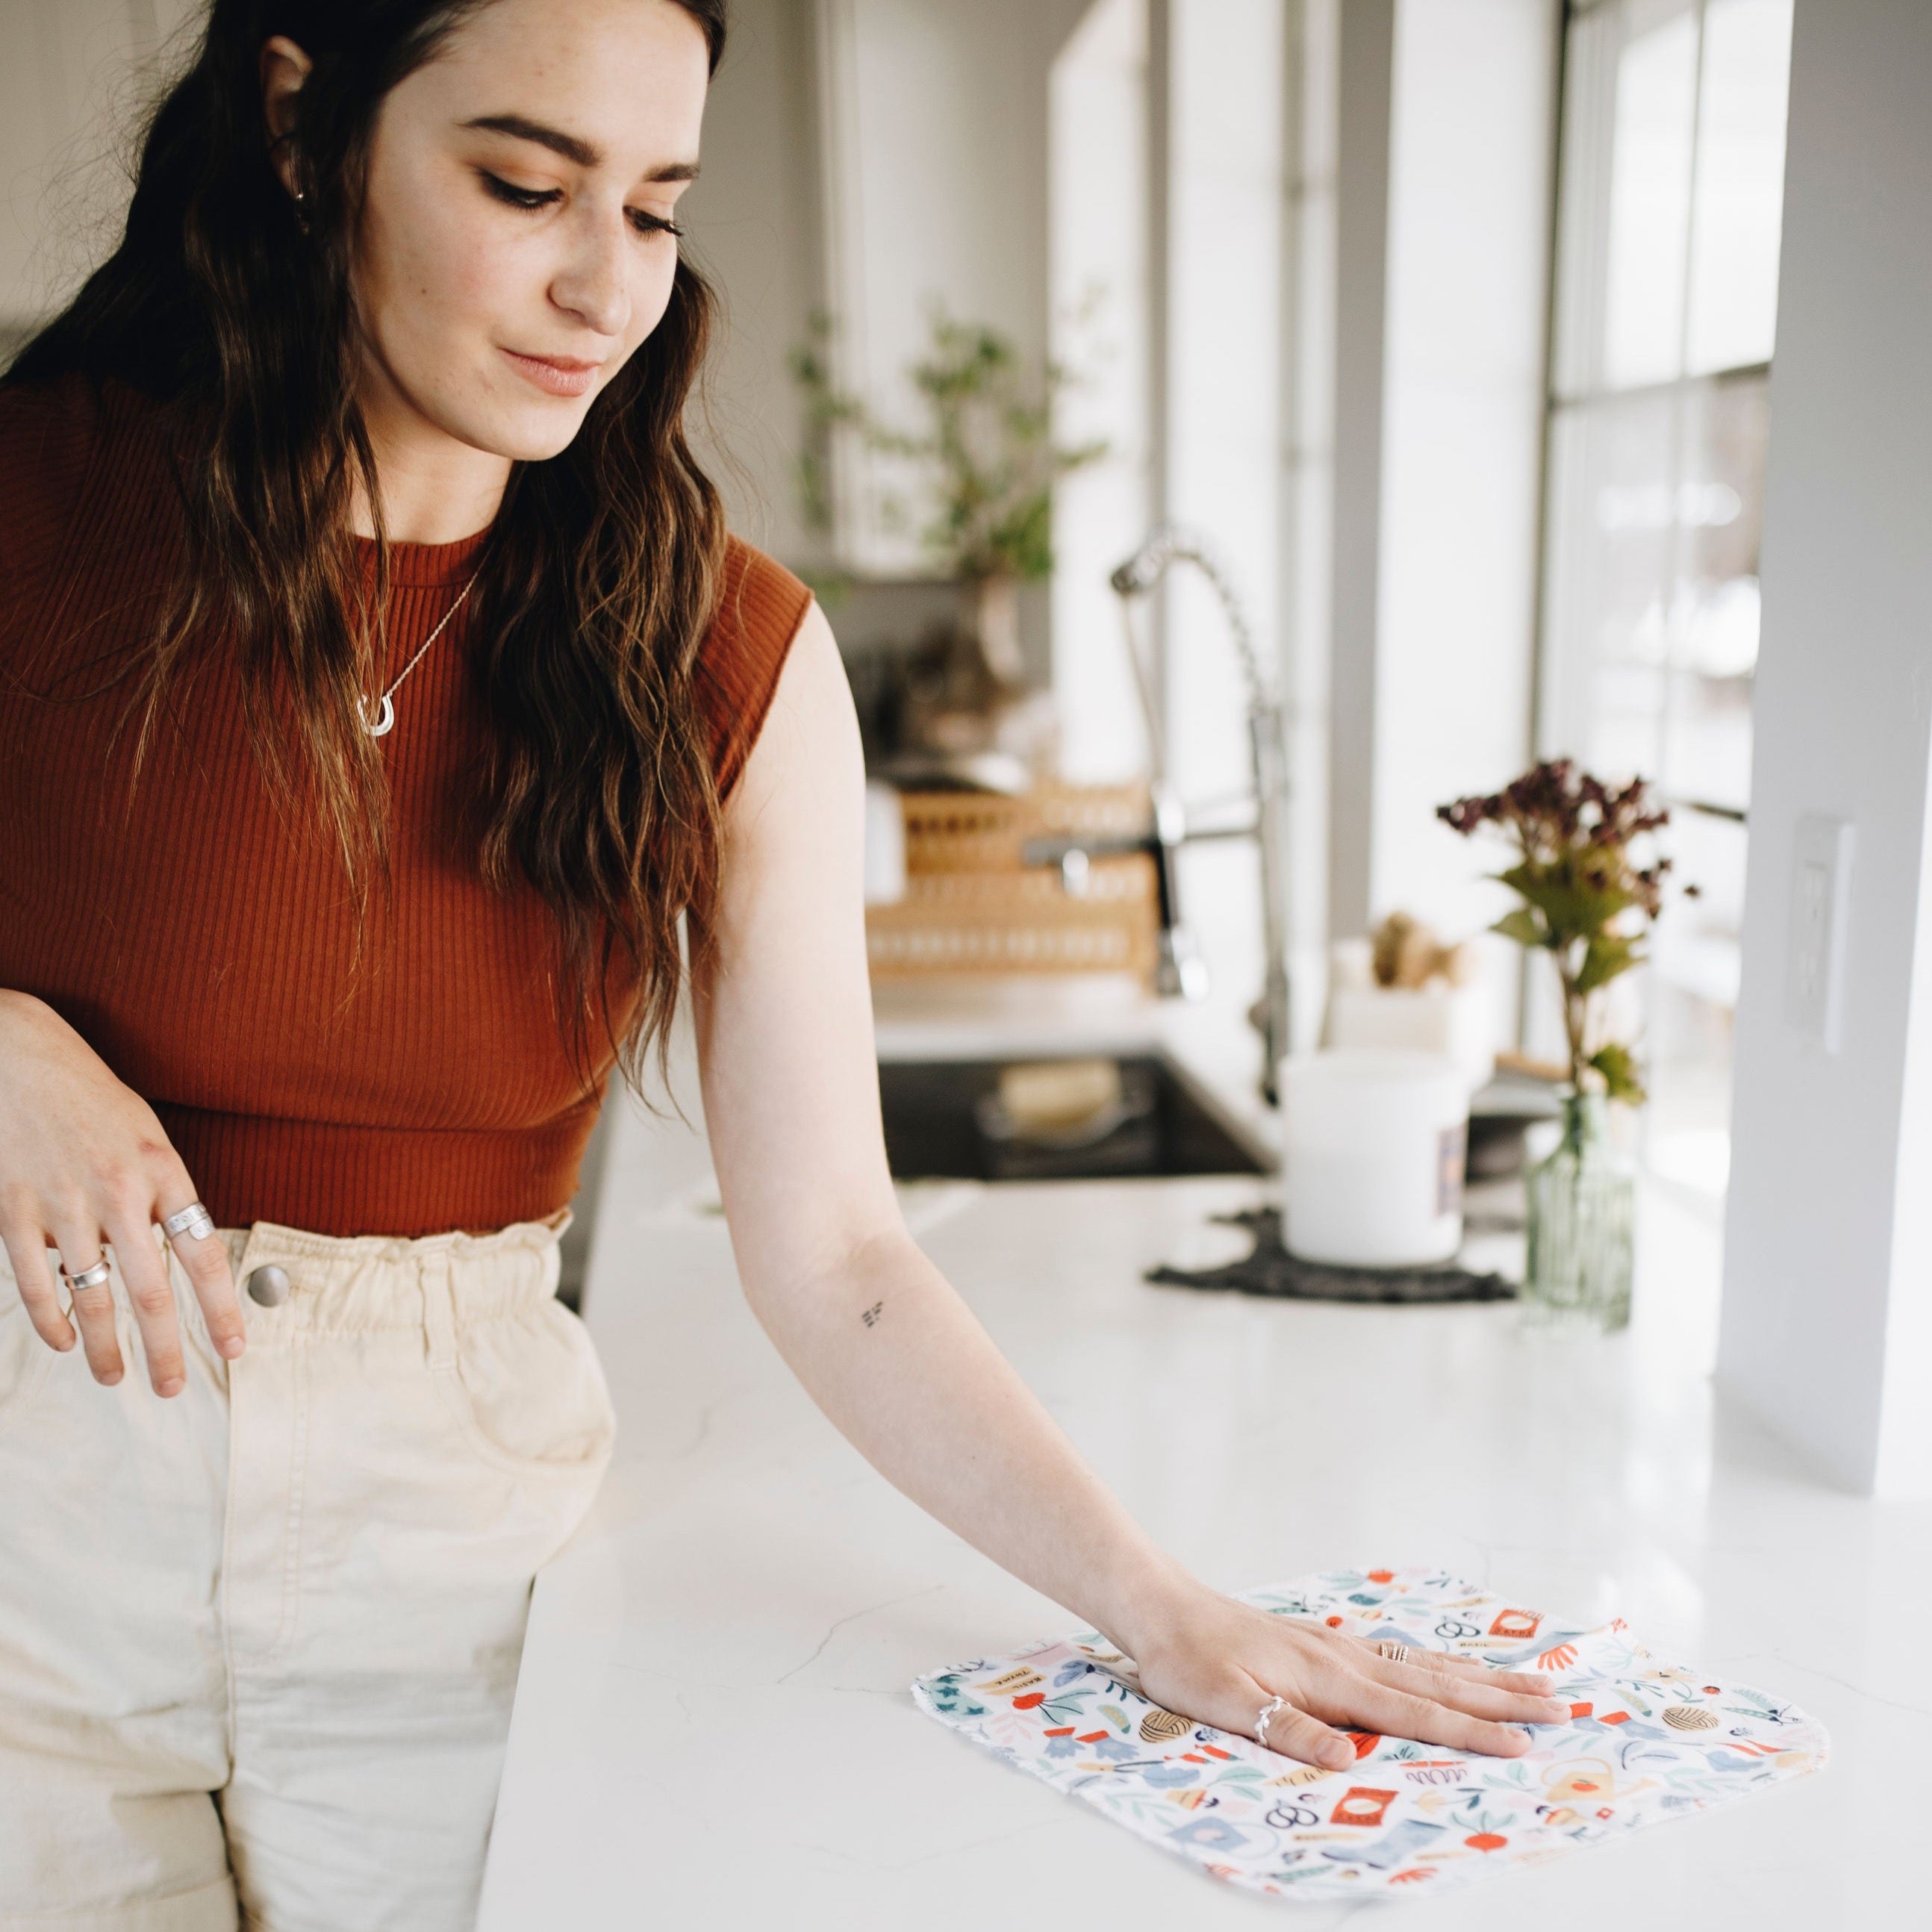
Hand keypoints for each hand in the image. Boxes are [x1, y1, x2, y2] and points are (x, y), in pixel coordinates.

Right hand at [0, 991, 245, 1394]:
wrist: (22, 1059)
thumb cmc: (96, 1102)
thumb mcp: (150, 1137)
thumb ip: (167, 1196)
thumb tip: (190, 1260)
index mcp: (163, 1171)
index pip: (203, 1256)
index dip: (219, 1309)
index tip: (234, 1349)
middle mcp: (118, 1193)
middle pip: (151, 1291)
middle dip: (165, 1349)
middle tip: (174, 1387)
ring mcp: (63, 1205)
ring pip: (93, 1297)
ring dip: (106, 1348)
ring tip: (117, 1380)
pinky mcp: (14, 1211)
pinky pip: (37, 1284)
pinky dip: (53, 1321)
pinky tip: (66, 1343)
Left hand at [1129, 1583, 1569, 1769]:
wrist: (1162, 1609)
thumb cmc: (1187, 1660)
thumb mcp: (1226, 1703)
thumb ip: (1287, 1730)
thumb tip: (1349, 1759)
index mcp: (1329, 1677)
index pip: (1415, 1712)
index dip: (1471, 1731)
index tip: (1525, 1744)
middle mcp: (1344, 1656)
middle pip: (1437, 1682)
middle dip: (1500, 1698)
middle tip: (1561, 1706)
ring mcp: (1337, 1646)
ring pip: (1424, 1665)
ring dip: (1479, 1677)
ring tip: (1531, 1682)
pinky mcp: (1323, 1643)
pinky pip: (1398, 1656)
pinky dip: (1436, 1663)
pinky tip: (1447, 1668)